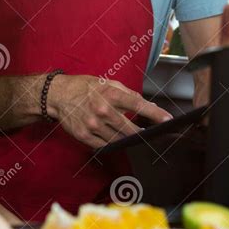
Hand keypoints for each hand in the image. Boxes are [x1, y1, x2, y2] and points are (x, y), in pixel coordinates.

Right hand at [47, 75, 172, 149]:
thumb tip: (149, 105)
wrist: (59, 95)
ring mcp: (93, 125)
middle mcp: (102, 110)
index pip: (138, 104)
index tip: (169, 119)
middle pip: (130, 129)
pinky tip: (112, 136)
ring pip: (118, 139)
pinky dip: (111, 142)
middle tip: (150, 134)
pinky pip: (104, 145)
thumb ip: (129, 94)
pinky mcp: (84, 136)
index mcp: (110, 94)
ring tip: (130, 135)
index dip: (155, 113)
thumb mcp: (108, 83)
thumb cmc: (86, 87)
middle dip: (142, 133)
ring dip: (126, 139)